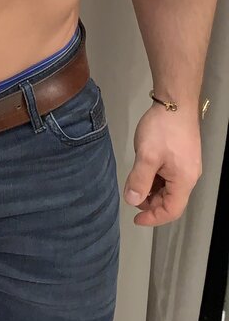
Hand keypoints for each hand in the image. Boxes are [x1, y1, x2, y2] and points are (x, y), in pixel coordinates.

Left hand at [123, 103, 202, 226]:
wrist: (175, 102)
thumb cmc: (162, 130)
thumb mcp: (146, 156)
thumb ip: (139, 180)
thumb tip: (132, 201)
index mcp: (184, 180)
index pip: (171, 210)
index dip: (153, 218)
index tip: (135, 219)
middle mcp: (189, 176)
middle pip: (171, 200)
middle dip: (150, 203)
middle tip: (131, 195)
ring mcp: (186, 166)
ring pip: (168, 188)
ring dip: (151, 190)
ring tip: (135, 182)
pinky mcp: (182, 156)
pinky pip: (169, 176)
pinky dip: (155, 178)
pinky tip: (143, 170)